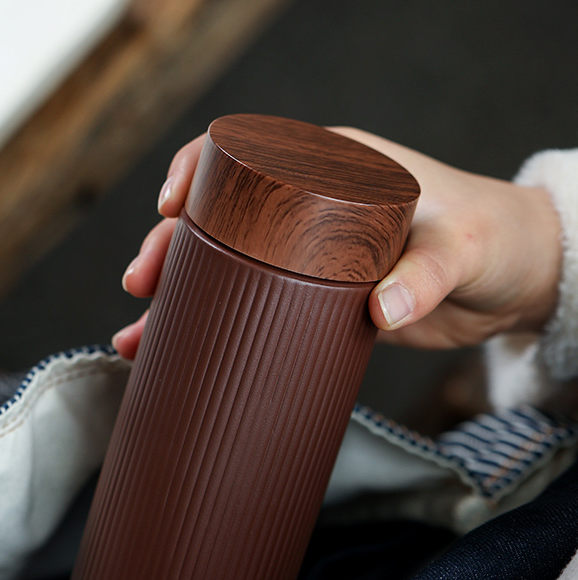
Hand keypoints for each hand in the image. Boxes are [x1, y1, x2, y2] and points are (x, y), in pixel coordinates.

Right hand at [112, 128, 562, 357]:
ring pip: (222, 271)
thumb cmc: (490, 240)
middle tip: (142, 284)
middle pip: (217, 221)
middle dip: (170, 249)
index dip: (198, 171)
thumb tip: (379, 309)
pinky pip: (248, 309)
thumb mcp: (461, 247)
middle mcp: (305, 209)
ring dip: (176, 302)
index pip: (247, 155)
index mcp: (331, 170)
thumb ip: (426, 272)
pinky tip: (176, 355)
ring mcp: (302, 257)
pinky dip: (211, 332)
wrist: (510, 282)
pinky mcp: (308, 300)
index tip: (170, 203)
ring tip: (137, 337)